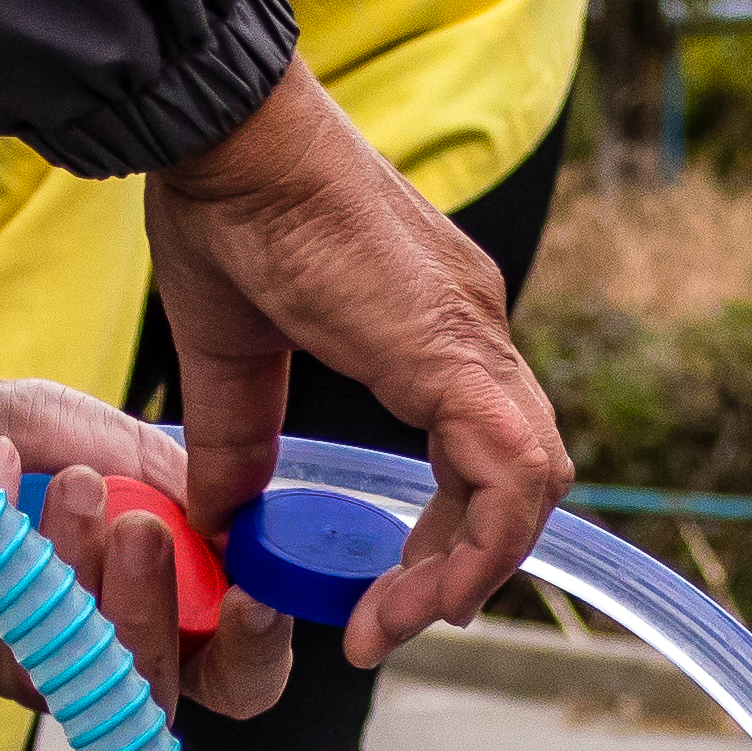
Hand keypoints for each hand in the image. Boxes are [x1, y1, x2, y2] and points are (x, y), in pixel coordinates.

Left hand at [0, 365, 288, 721]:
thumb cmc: (45, 444)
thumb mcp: (126, 445)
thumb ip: (181, 486)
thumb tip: (236, 526)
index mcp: (170, 619)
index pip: (234, 679)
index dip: (252, 656)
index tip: (248, 598)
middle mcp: (100, 662)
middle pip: (149, 696)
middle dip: (148, 614)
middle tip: (140, 529)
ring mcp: (18, 660)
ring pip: (59, 662)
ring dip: (72, 567)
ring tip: (74, 481)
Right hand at [145, 61, 569, 666]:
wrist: (226, 129)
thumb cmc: (224, 207)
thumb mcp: (230, 353)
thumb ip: (238, 438)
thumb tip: (220, 519)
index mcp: (434, 330)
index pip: (483, 453)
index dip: (452, 534)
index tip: (388, 591)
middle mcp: (474, 332)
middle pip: (518, 477)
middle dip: (463, 566)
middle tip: (390, 621)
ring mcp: (475, 334)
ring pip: (531, 482)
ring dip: (475, 567)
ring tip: (402, 618)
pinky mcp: (456, 348)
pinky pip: (512, 469)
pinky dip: (485, 540)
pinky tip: (428, 587)